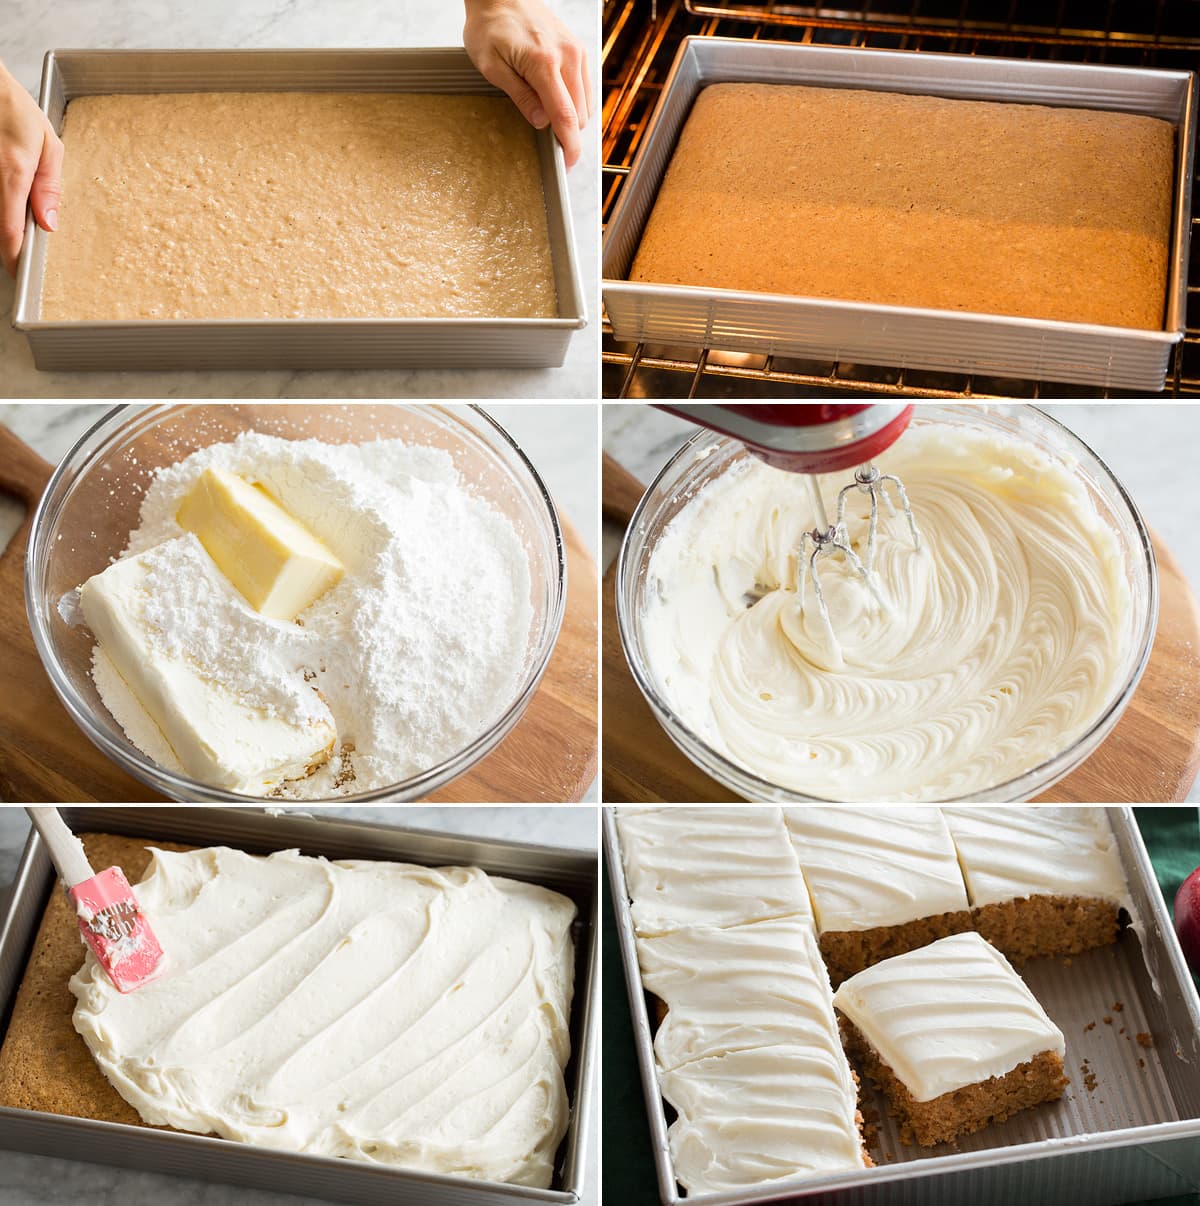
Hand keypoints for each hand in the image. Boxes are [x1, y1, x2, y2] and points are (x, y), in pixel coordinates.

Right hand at [0, 62, 61, 276]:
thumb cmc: (12, 107)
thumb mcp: (47, 145)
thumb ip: (49, 188)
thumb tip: (49, 225)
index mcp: (13, 173)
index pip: (8, 231)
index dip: (12, 257)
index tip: (18, 269)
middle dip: (5, 239)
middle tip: (17, 242)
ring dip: (0, 220)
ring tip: (14, 219)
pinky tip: (4, 198)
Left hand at [463, 0, 589, 168]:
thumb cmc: (490, 26)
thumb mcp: (492, 66)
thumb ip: (519, 96)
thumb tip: (540, 123)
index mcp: (544, 63)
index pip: (566, 116)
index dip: (569, 146)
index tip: (567, 164)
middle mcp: (568, 57)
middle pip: (580, 114)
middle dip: (569, 134)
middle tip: (550, 145)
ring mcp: (577, 52)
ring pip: (586, 104)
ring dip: (573, 119)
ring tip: (550, 120)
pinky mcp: (579, 50)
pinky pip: (585, 88)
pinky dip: (575, 103)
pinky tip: (557, 103)